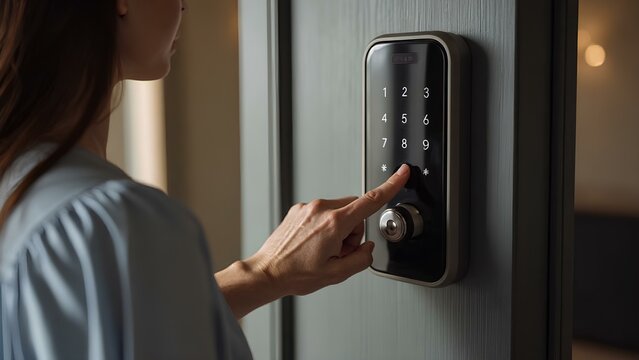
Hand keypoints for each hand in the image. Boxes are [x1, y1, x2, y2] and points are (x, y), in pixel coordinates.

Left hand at [248, 164, 410, 295]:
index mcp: (334, 223)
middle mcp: (321, 209)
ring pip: (339, 211)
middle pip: (355, 210)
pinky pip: (323, 212)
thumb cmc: (296, 274)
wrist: (268, 272)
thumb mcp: (337, 274)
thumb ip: (361, 259)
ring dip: (338, 229)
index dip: (391, 186)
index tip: (402, 173)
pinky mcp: (299, 209)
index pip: (371, 200)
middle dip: (354, 230)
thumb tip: (367, 248)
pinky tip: (312, 243)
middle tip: (338, 251)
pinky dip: (324, 226)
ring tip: (322, 249)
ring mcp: (308, 207)